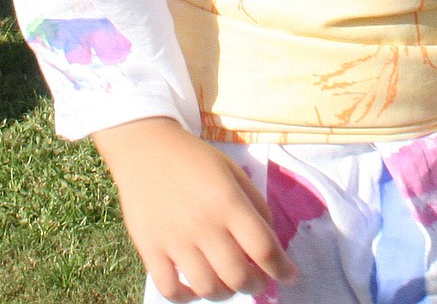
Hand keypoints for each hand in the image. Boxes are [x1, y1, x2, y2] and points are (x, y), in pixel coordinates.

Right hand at [93, 117, 296, 301]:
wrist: (147, 148)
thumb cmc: (195, 159)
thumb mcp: (233, 171)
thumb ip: (255, 204)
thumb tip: (269, 240)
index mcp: (228, 201)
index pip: (263, 247)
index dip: (281, 268)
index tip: (290, 275)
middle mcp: (203, 224)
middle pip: (238, 276)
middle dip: (256, 285)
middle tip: (258, 281)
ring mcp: (174, 240)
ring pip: (207, 288)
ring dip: (225, 293)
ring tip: (229, 283)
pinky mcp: (150, 249)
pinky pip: (170, 290)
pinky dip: (187, 297)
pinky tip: (196, 286)